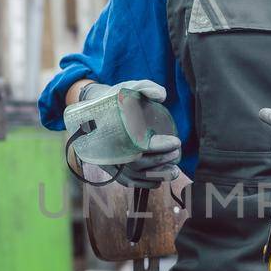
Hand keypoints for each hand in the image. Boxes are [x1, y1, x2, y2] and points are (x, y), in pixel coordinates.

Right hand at [66, 78, 181, 186]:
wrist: (93, 109)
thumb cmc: (114, 98)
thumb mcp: (129, 87)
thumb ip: (146, 87)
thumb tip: (162, 96)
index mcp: (114, 129)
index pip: (140, 144)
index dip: (160, 146)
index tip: (176, 142)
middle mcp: (108, 148)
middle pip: (138, 163)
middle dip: (161, 161)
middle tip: (177, 154)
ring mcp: (107, 160)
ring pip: (133, 176)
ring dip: (156, 176)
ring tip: (174, 171)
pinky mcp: (109, 167)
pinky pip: (126, 181)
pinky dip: (143, 184)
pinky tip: (158, 180)